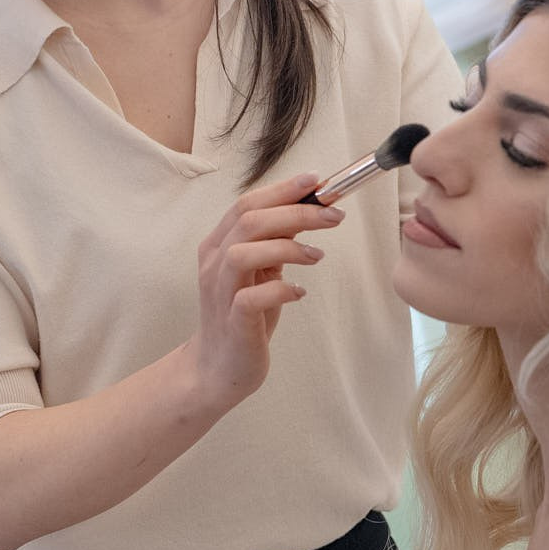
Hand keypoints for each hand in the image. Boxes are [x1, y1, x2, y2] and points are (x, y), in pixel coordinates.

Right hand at [187, 172, 342, 404]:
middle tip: (334, 215)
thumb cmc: (245, 315)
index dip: (282, 190)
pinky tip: (299, 292)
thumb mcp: (262, 271)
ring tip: (317, 255)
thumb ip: (276, 242)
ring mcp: (220, 292)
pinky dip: (281, 290)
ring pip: (243, 253)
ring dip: (287, 248)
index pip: (247, 204)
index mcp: (219, 244)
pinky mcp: (232, 322)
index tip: (317, 182)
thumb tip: (310, 210)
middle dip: (296, 212)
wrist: (219, 367)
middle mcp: (215, 263)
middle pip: (249, 221)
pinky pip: (251, 298)